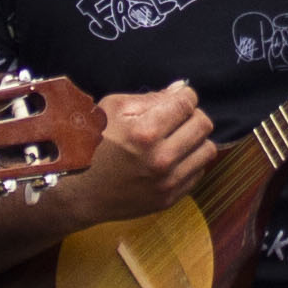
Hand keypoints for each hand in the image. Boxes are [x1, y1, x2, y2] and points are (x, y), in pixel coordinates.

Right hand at [72, 81, 217, 226]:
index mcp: (145, 132)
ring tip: (177, 139)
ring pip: (207, 149)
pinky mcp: (170, 198)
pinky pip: (198, 172)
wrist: (80, 192)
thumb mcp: (112, 110)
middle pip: (203, 125)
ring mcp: (167, 182)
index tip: (179, 98)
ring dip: (195, 139)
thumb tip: (179, 89)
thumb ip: (149, 98)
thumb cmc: (92, 144)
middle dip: (193, 115)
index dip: (186, 96)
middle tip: (178, 118)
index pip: (187, 103)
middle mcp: (161, 158)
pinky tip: (171, 159)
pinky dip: (189, 161)